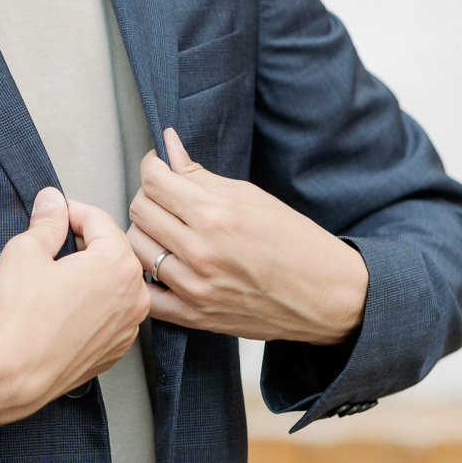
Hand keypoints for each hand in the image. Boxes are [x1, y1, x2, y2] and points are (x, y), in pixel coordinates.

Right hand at [0, 188, 149, 426]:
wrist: (10, 375)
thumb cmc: (18, 320)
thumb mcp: (25, 252)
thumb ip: (46, 222)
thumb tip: (52, 203)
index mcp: (118, 265)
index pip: (98, 219)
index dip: (69, 210)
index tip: (52, 212)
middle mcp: (133, 298)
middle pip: (110, 251)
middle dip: (81, 242)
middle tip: (48, 244)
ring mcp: (126, 328)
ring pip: (111, 285)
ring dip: (88, 274)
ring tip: (52, 278)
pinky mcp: (113, 351)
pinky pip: (107, 315)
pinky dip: (90, 305)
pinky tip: (59, 307)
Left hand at [127, 129, 368, 344]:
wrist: (325, 295)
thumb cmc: (296, 242)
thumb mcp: (252, 197)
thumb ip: (201, 174)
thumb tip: (168, 146)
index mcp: (216, 216)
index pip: (154, 182)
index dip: (152, 166)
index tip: (158, 166)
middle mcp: (200, 252)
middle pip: (139, 211)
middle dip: (149, 195)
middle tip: (166, 196)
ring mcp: (194, 287)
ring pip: (136, 248)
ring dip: (146, 232)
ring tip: (167, 229)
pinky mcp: (193, 316)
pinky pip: (146, 294)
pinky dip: (146, 276)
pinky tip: (164, 264)